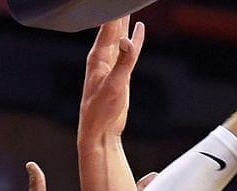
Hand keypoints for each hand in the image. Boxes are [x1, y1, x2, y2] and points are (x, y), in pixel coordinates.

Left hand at [79, 17, 144, 141]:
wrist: (98, 133)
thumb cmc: (100, 112)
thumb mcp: (114, 86)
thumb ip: (123, 62)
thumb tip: (128, 40)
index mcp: (98, 56)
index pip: (108, 24)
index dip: (115, 8)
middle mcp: (102, 56)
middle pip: (113, 24)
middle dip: (118, 8)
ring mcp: (110, 64)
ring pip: (119, 34)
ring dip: (124, 18)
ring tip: (129, 3)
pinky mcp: (119, 73)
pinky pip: (128, 50)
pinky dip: (133, 38)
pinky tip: (138, 29)